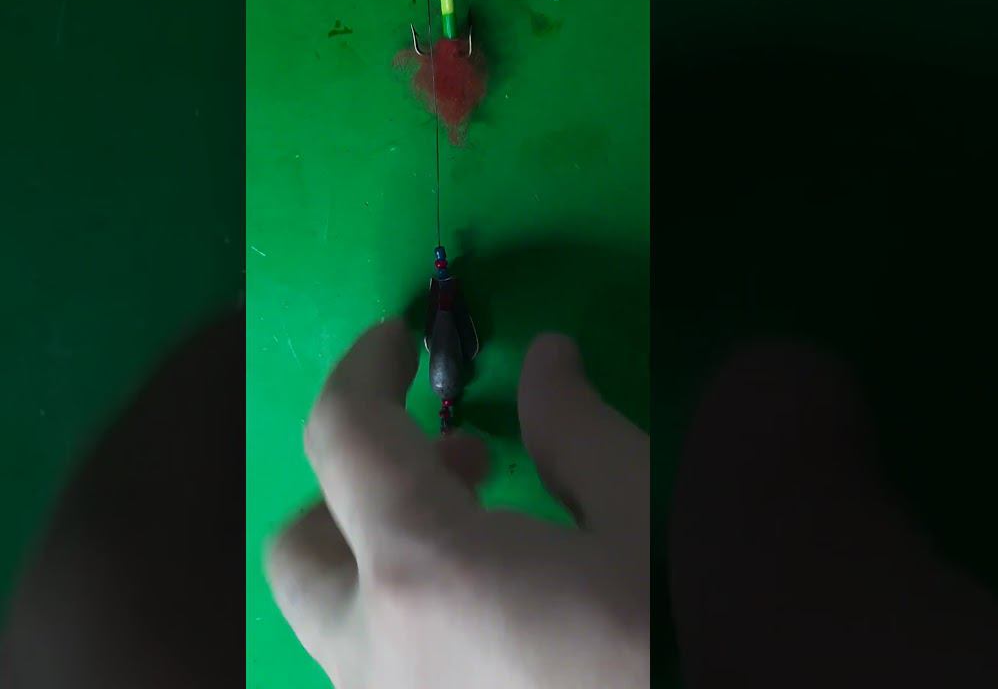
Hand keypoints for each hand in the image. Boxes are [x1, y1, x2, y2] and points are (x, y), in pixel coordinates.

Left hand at [266, 320, 649, 688]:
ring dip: (387, 563)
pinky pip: (388, 679)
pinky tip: (513, 629)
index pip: (341, 438)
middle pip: (300, 552)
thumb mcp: (658, 514)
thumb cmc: (697, 639)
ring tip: (499, 552)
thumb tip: (547, 366)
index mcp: (423, 575)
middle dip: (357, 491)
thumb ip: (579, 433)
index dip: (362, 369)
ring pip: (339, 629)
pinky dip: (417, 629)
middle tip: (457, 471)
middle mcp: (377, 664)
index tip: (401, 341)